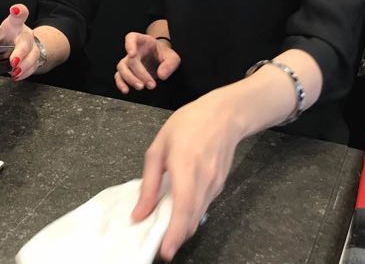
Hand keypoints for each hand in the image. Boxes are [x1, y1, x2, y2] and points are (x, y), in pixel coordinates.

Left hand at [0, 4, 40, 80]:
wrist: (25, 43)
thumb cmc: (7, 37)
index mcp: (14, 25)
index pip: (18, 15)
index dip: (18, 11)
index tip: (15, 9)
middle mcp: (25, 34)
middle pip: (26, 41)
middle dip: (20, 52)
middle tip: (12, 61)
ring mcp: (33, 46)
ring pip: (32, 56)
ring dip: (24, 66)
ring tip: (14, 72)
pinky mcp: (36, 57)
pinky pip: (34, 66)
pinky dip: (26, 72)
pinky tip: (17, 75)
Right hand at [115, 33, 180, 93]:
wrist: (161, 60)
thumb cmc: (164, 55)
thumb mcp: (172, 57)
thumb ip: (169, 64)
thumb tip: (161, 75)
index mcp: (142, 41)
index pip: (131, 38)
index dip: (129, 45)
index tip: (132, 55)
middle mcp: (133, 51)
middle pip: (129, 60)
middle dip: (139, 73)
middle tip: (150, 84)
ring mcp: (128, 62)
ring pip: (122, 69)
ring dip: (130, 79)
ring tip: (141, 87)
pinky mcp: (127, 72)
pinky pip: (119, 77)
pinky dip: (121, 84)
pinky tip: (126, 90)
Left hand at [131, 93, 242, 260]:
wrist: (225, 114)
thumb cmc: (188, 124)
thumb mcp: (158, 147)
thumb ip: (149, 183)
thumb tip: (140, 212)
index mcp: (186, 167)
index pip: (182, 208)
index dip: (174, 233)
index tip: (165, 251)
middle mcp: (204, 180)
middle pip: (191, 219)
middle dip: (175, 237)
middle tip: (158, 245)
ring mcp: (215, 184)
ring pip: (197, 215)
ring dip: (182, 226)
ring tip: (163, 229)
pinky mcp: (219, 186)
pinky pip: (203, 206)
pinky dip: (189, 214)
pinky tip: (176, 210)